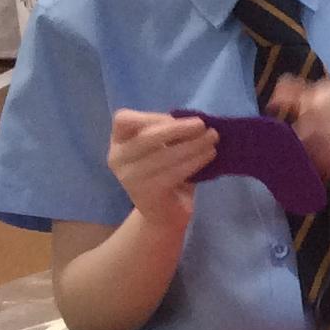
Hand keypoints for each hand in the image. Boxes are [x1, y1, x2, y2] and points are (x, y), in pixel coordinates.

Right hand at [106, 109, 216, 234]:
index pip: (124, 120)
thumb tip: (196, 121)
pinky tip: (209, 155)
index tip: (176, 118)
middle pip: (146, 138)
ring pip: (163, 155)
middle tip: (203, 125)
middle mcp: (117, 159)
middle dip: (178, 129)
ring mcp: (129, 178)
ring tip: (212, 140)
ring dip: (192, 145)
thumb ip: (169, 133)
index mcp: (118, 142)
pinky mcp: (146, 193)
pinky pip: (173, 173)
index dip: (151, 116)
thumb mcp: (163, 147)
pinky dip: (194, 162)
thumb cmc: (165, 172)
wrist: (163, 212)